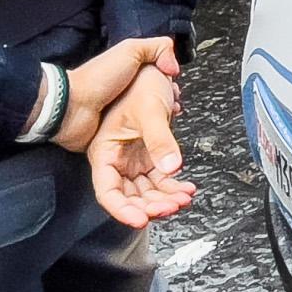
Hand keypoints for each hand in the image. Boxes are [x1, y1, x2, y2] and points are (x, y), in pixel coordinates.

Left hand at [55, 36, 178, 152]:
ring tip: (166, 124)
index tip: (175, 89)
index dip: (168, 83)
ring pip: (148, 120)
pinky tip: (153, 137)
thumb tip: (174, 65)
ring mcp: (119, 115)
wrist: (73, 108)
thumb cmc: (96, 79)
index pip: (157, 77)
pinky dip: (146, 138)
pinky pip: (135, 137)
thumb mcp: (130, 50)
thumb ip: (156, 48)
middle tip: (172, 108)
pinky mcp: (114, 135)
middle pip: (155, 99)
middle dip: (166, 104)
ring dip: (159, 123)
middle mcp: (125, 94)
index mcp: (129, 73)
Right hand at [87, 65, 197, 227]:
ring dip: (164, 199)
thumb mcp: (149, 111)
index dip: (122, 210)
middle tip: (172, 207)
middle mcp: (116, 161)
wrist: (147, 71)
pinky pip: (159, 180)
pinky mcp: (148, 158)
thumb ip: (160, 141)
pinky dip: (172, 187)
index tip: (141, 220)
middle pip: (129, 196)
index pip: (108, 192)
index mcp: (105, 153)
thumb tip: (172, 168)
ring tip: (184, 198)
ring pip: (146, 191)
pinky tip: (186, 189)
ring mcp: (132, 161)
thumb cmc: (136, 86)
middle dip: (150, 206)